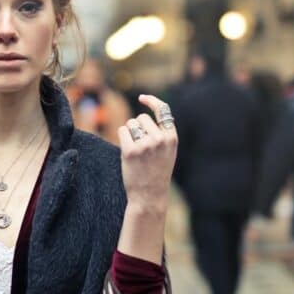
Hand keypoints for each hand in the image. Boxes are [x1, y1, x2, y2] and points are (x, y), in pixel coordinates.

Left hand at [116, 94, 177, 214]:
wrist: (149, 195)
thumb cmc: (156, 172)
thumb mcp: (167, 151)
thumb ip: (161, 134)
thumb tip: (145, 116)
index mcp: (171, 137)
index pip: (163, 110)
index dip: (151, 101)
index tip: (142, 98)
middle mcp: (160, 139)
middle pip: (141, 118)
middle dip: (138, 127)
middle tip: (141, 146)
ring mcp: (145, 144)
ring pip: (130, 124)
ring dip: (129, 134)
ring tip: (136, 152)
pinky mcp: (130, 150)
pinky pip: (122, 131)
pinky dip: (122, 138)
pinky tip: (128, 152)